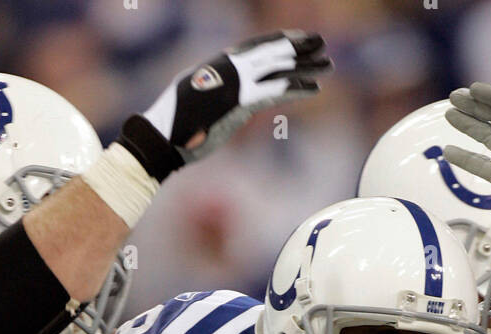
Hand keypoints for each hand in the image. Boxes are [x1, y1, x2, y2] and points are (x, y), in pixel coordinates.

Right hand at [121, 32, 330, 180]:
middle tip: (321, 43)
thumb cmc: (173, 127)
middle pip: (270, 52)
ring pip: (278, 68)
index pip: (253, 47)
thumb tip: (225, 100)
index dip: (277, 42)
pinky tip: (314, 87)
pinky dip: (296, 88)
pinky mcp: (239, 101)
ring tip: (328, 64)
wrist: (162, 137)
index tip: (296, 39)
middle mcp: (228, 68)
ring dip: (306, 66)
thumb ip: (214, 94)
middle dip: (297, 47)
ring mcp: (233, 83)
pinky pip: (274, 91)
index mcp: (217, 66)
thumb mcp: (195, 102)